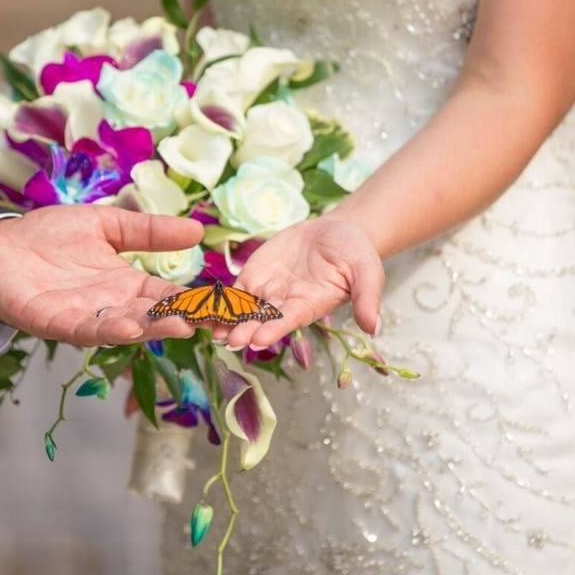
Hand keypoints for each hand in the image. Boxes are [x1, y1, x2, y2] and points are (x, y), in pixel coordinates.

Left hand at [0, 205, 202, 345]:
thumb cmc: (49, 236)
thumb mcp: (107, 226)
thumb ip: (148, 231)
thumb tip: (198, 229)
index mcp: (128, 285)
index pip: (170, 297)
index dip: (197, 301)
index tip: (227, 304)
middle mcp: (112, 306)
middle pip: (154, 317)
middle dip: (183, 320)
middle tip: (215, 322)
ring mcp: (85, 317)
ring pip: (125, 327)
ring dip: (152, 329)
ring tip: (180, 326)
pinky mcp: (54, 322)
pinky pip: (84, 330)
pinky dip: (106, 331)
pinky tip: (127, 328)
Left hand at [218, 214, 384, 348]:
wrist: (337, 233)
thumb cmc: (355, 254)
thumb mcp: (368, 271)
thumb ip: (367, 298)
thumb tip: (374, 327)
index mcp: (310, 306)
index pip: (289, 320)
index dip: (274, 329)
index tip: (258, 339)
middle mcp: (285, 304)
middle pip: (261, 319)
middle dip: (245, 329)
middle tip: (229, 340)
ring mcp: (267, 292)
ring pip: (242, 310)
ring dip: (226, 320)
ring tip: (209, 330)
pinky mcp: (253, 277)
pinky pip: (232, 292)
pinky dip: (217, 301)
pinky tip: (199, 309)